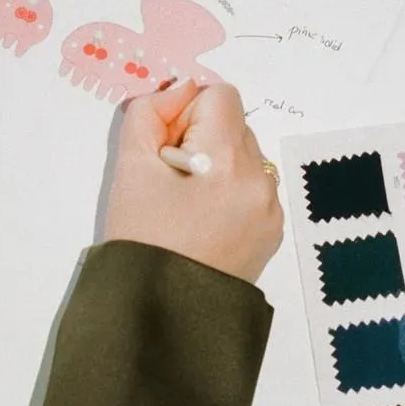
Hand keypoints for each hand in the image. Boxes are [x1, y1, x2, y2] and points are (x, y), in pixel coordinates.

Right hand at [104, 81, 283, 283]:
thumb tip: (182, 89)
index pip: (220, 96)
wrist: (158, 317)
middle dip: (202, 137)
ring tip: (187, 203)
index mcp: (229, 162)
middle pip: (234, 124)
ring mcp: (271, 209)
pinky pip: (254, 186)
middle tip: (171, 177)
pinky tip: (204, 219)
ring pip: (245, 154)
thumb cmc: (141, 238)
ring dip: (218, 162)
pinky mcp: (273, 230)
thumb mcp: (131, 165)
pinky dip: (230, 190)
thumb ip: (151, 111)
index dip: (187, 112)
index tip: (167, 148)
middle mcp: (261, 182)